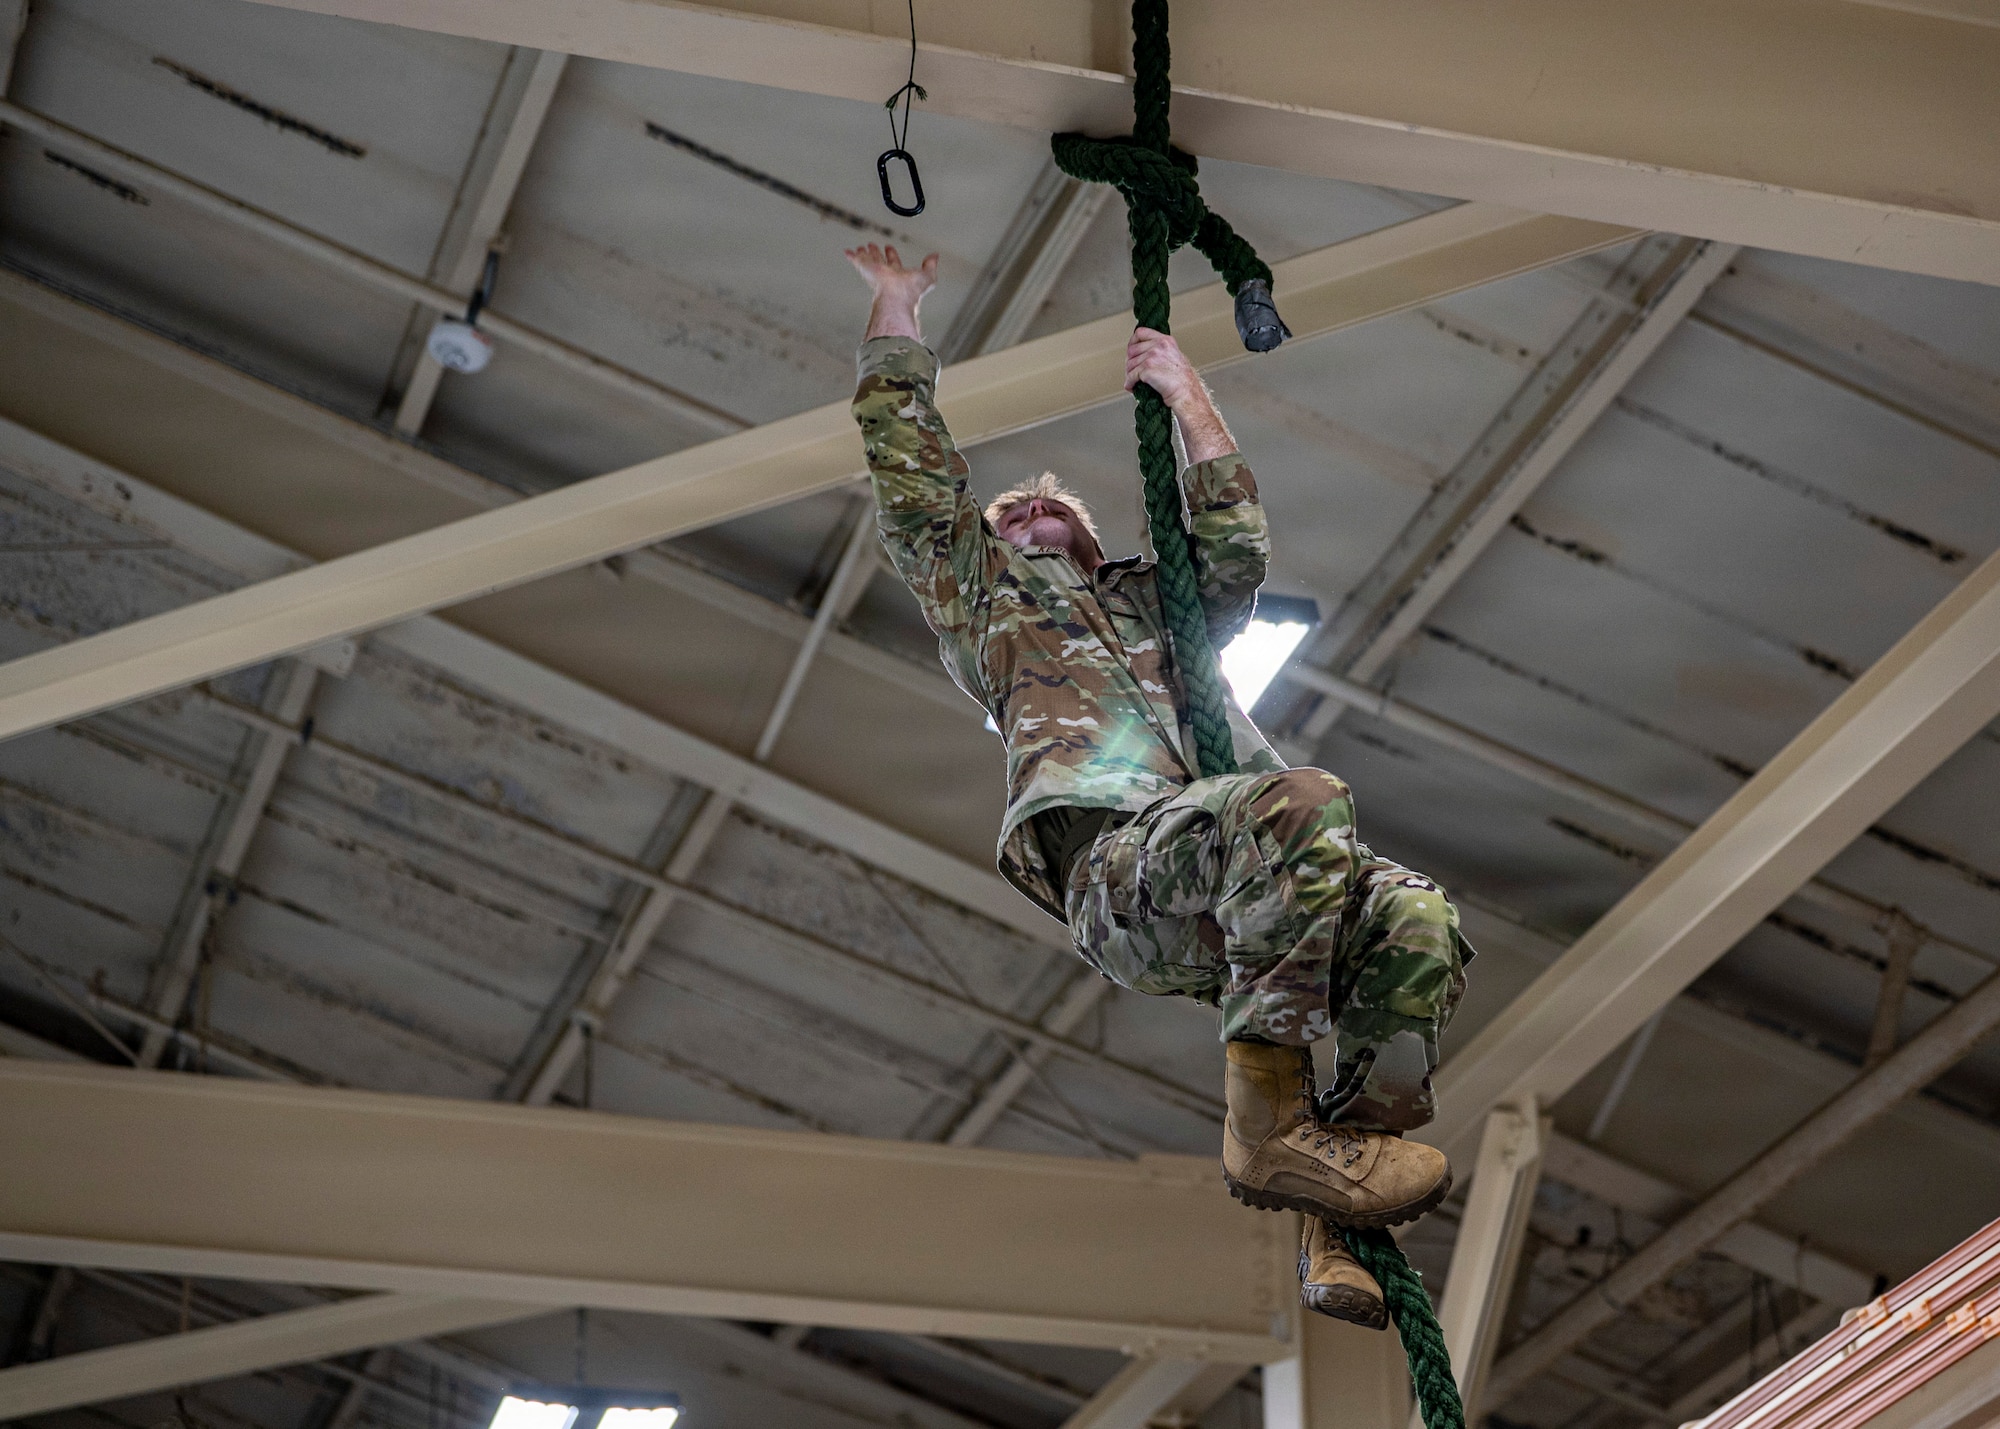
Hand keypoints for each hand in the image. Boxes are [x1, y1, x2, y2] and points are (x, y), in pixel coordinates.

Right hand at [847, 243, 936, 340]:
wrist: (896, 296)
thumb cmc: (911, 291)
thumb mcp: (928, 276)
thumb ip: (931, 265)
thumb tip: (935, 256)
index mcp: (899, 276)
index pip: (894, 263)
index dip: (892, 255)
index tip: (889, 248)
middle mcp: (886, 275)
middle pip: (879, 261)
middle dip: (876, 253)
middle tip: (872, 246)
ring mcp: (875, 273)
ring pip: (868, 260)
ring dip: (865, 254)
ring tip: (861, 248)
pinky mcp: (866, 269)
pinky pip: (857, 260)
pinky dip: (852, 256)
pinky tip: (847, 251)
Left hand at [1126, 327, 1234, 460]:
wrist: (1186, 393)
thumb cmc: (1182, 380)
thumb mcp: (1174, 356)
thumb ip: (1160, 350)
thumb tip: (1143, 353)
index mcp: (1165, 340)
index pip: (1140, 333)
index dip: (1132, 342)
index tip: (1130, 351)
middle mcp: (1158, 345)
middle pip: (1132, 350)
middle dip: (1129, 362)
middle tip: (1131, 371)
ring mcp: (1152, 356)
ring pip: (1130, 364)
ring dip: (1129, 374)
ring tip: (1132, 381)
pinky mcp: (1147, 369)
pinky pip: (1131, 375)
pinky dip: (1129, 383)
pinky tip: (1131, 387)